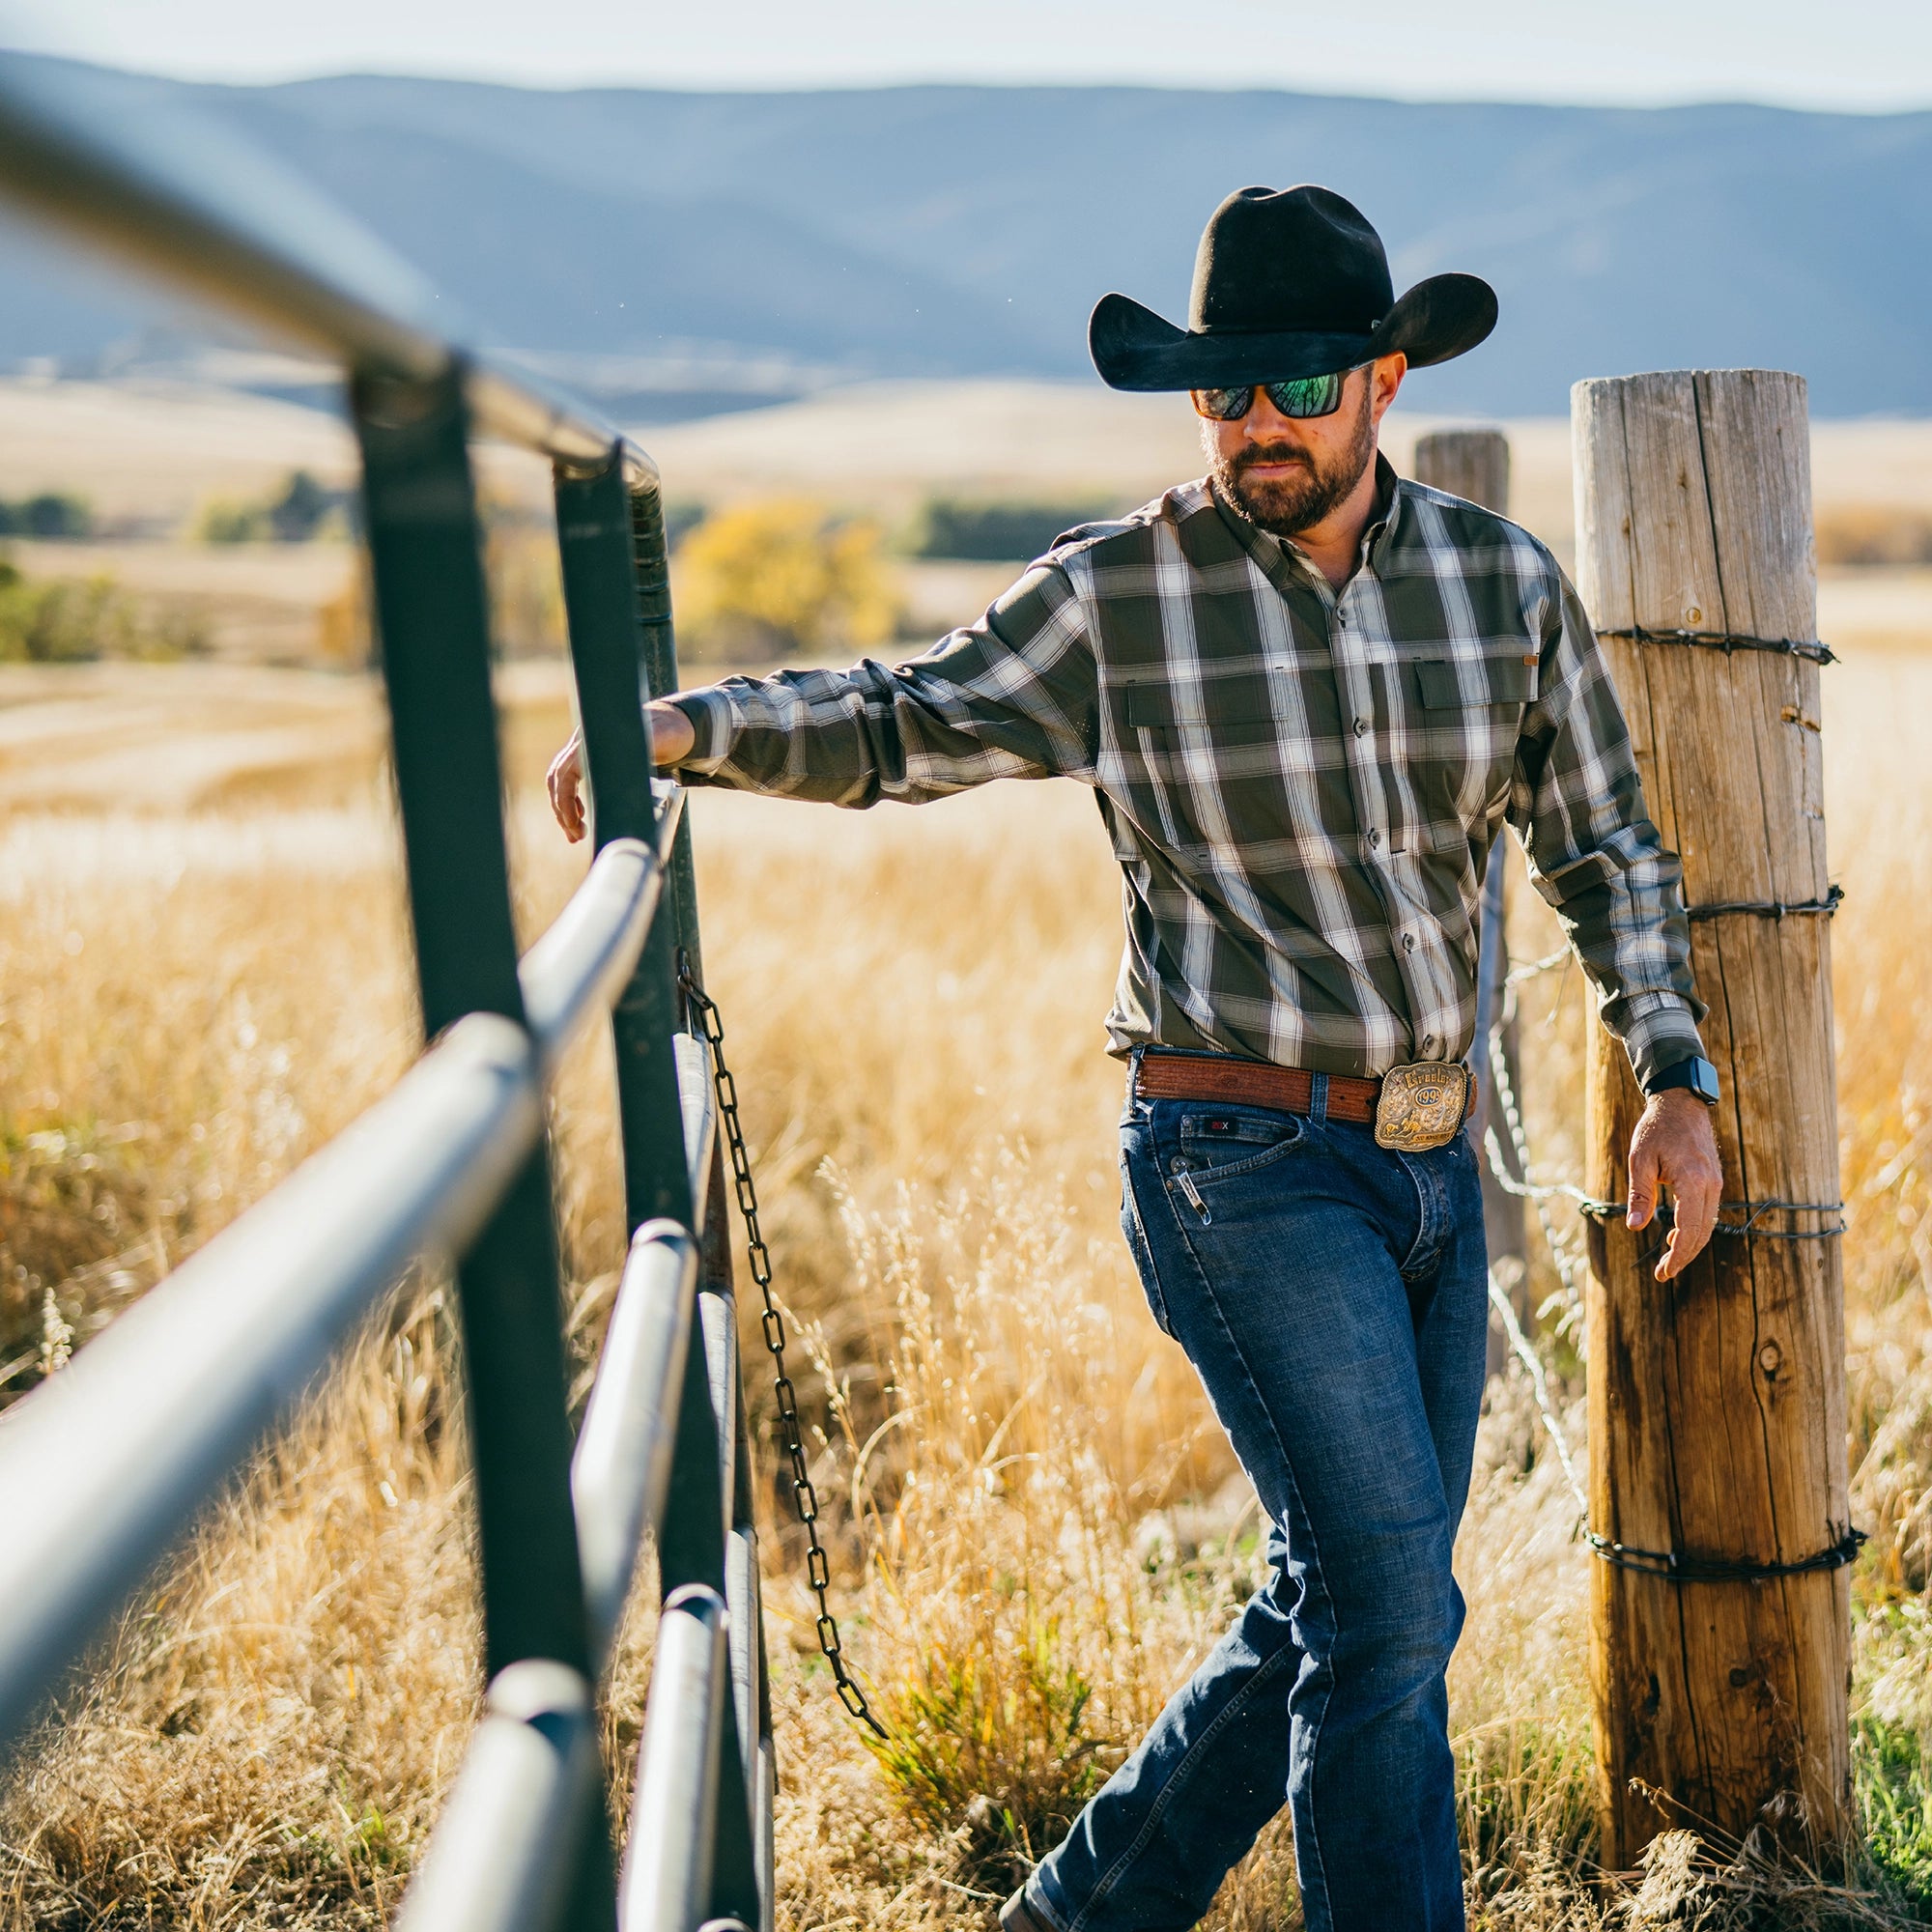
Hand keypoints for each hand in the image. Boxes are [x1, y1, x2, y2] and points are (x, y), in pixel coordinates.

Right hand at [546, 702, 697, 842]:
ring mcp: (581, 746)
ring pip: (559, 780)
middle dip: (562, 811)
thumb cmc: (666, 732)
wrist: (667, 722)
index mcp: (596, 739)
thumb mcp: (662, 740)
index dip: (566, 801)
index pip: (566, 773)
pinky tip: (579, 816)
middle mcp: (583, 740)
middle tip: (577, 837)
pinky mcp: (585, 755)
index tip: (576, 825)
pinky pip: (567, 778)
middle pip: (557, 778)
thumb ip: (651, 748)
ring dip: (563, 809)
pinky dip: (569, 799)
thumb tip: (634, 768)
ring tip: (576, 834)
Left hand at [1626, 1089, 1723, 1281]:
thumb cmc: (1656, 1129)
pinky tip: (1675, 1236)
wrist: (1681, 1103)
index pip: (1689, 1229)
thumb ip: (1639, 1195)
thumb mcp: (1639, 1160)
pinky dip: (1694, 1229)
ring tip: (1667, 1261)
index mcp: (1693, 1181)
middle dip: (1683, 1257)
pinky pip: (1707, 1212)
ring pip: (1707, 1225)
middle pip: (1702, 1232)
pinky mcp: (1714, 1180)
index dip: (1677, 1255)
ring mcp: (1716, 1182)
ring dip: (1690, 1245)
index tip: (1663, 1273)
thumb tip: (1634, 1227)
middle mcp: (1711, 1185)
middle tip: (1662, 1274)